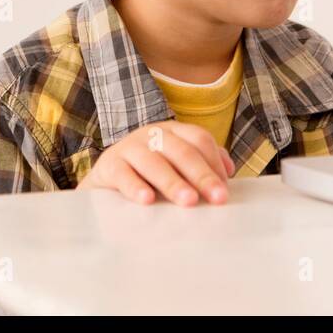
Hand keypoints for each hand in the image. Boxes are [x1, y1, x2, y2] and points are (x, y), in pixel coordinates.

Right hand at [77, 119, 233, 205]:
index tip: (224, 191)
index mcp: (172, 131)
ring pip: (154, 161)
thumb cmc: (148, 176)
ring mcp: (129, 147)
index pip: (199, 139)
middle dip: (202, 175)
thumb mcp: (175, 168)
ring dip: (173, 182)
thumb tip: (228, 171)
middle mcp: (152, 134)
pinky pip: (123, 174)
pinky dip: (135, 187)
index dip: (214, 163)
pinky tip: (148, 200)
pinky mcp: (108, 164)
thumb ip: (202, 165)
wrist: (104, 183)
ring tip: (189, 201)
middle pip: (182, 150)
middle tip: (218, 198)